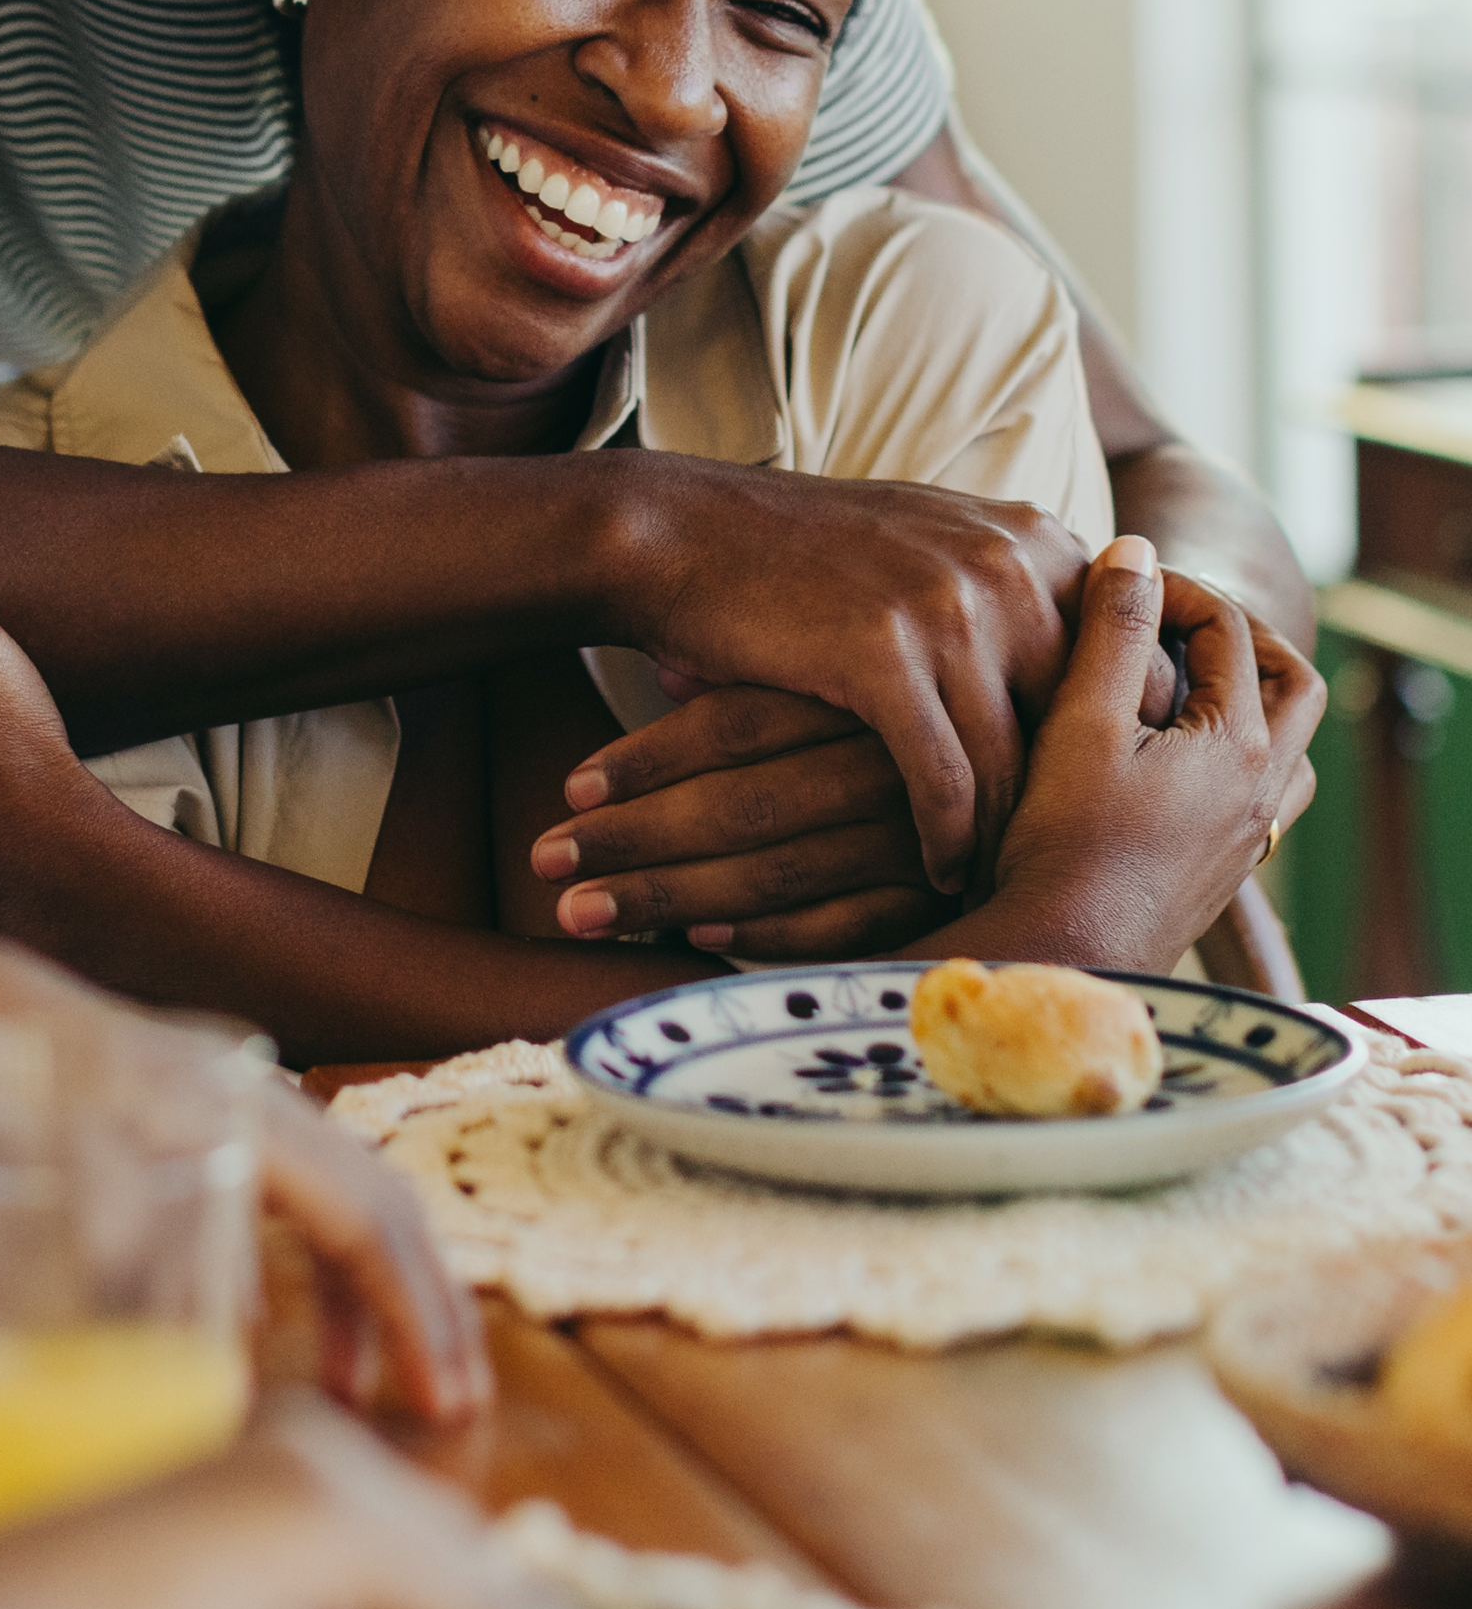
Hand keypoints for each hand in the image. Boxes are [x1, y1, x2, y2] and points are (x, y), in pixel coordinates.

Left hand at [0, 917, 488, 1426]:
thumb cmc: (17, 1085)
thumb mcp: (74, 1172)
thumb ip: (149, 1260)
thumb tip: (224, 1360)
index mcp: (254, 1115)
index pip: (369, 1222)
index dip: (413, 1317)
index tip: (442, 1403)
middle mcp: (268, 1105)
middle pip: (382, 1209)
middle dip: (424, 1311)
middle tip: (448, 1407)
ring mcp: (244, 1109)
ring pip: (348, 1205)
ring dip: (370, 1298)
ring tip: (360, 1393)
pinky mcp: (209, 1123)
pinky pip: (297, 1200)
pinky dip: (311, 1271)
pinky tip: (272, 1332)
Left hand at [529, 683, 945, 959]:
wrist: (1063, 778)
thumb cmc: (919, 717)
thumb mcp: (851, 671)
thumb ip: (768, 674)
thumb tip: (665, 670)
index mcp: (862, 690)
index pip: (735, 726)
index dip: (646, 760)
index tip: (570, 792)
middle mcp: (889, 763)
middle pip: (742, 804)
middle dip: (633, 839)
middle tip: (545, 863)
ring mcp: (917, 837)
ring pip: (776, 870)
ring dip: (668, 895)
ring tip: (579, 910)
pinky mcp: (940, 901)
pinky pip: (839, 928)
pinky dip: (765, 933)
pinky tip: (694, 939)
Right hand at [614, 455, 1100, 891]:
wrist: (683, 533)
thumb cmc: (801, 553)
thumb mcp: (933, 542)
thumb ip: (1013, 589)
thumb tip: (1085, 673)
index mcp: (1033, 538)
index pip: (1118, 662)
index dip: (1117, 745)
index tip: (1101, 806)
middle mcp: (1010, 564)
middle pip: (1079, 719)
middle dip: (1071, 800)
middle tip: (1058, 861)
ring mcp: (951, 605)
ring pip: (1013, 760)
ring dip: (1007, 835)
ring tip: (1000, 880)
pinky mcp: (886, 653)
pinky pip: (943, 779)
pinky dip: (946, 838)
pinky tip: (938, 870)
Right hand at [980, 536, 1323, 968]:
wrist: (1068, 953)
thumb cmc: (1065, 839)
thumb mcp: (1082, 717)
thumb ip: (1113, 628)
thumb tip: (1137, 549)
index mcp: (1239, 744)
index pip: (1229, 629)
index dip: (1171, 589)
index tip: (1112, 584)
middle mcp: (1262, 789)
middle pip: (1292, 685)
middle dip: (1240, 637)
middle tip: (1173, 620)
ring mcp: (1248, 835)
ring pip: (1287, 747)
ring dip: (1249, 701)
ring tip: (1182, 684)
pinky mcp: (1223, 868)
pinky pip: (1262, 793)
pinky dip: (1234, 756)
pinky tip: (1171, 759)